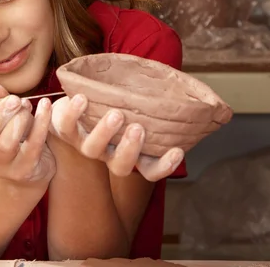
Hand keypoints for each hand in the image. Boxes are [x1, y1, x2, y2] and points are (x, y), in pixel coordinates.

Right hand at [0, 84, 55, 183]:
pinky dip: (41, 122)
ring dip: (19, 119)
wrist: (34, 168)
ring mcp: (2, 166)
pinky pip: (33, 145)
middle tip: (15, 100)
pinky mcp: (24, 170)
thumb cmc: (15, 134)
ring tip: (27, 106)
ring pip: (6, 144)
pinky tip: (46, 106)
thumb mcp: (4, 115)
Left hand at [49, 95, 184, 181]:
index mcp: (130, 152)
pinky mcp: (65, 129)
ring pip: (92, 150)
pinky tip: (74, 98)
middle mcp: (109, 154)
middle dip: (130, 149)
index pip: (151, 170)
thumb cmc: (117, 101)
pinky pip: (64, 125)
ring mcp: (86, 144)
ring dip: (103, 132)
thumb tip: (205, 100)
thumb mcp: (142, 105)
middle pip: (121, 167)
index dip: (164, 166)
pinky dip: (68, 113)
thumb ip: (165, 105)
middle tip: (137, 128)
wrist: (78, 98)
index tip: (177, 151)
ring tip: (114, 112)